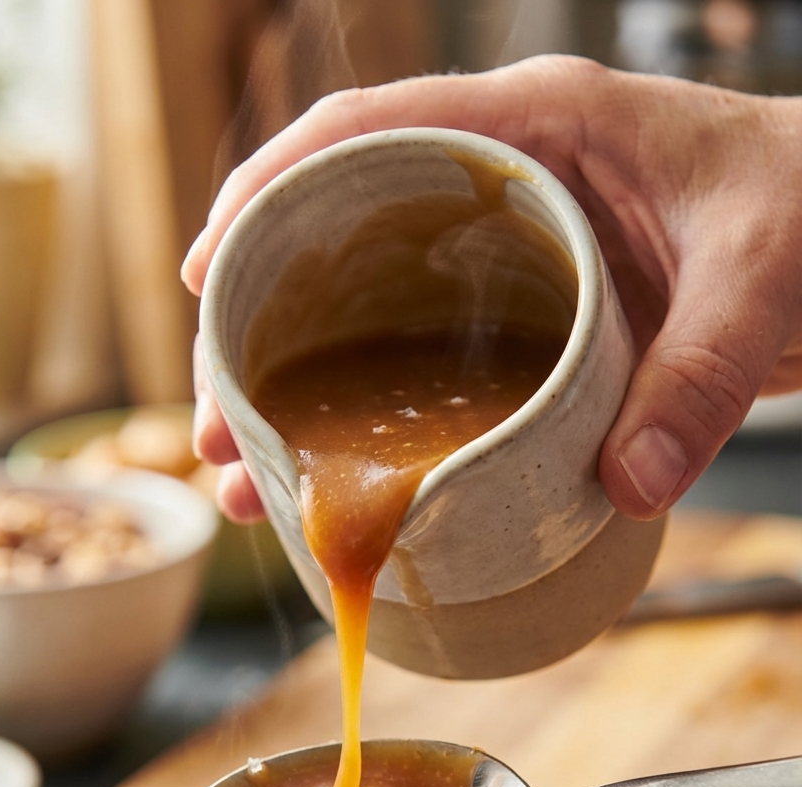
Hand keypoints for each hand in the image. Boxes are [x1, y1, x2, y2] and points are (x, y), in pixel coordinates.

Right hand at [183, 56, 801, 523]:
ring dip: (307, 399)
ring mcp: (518, 262)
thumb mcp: (761, 274)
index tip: (207, 270)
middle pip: (343, 244)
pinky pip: (434, 366)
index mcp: (538, 129)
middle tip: (220, 427)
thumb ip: (699, 375)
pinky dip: (383, 424)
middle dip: (263, 333)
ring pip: (375, 319)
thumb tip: (625, 484)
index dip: (268, 192)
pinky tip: (354, 490)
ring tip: (256, 483)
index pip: (368, 132)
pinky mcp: (539, 324)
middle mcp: (508, 189)